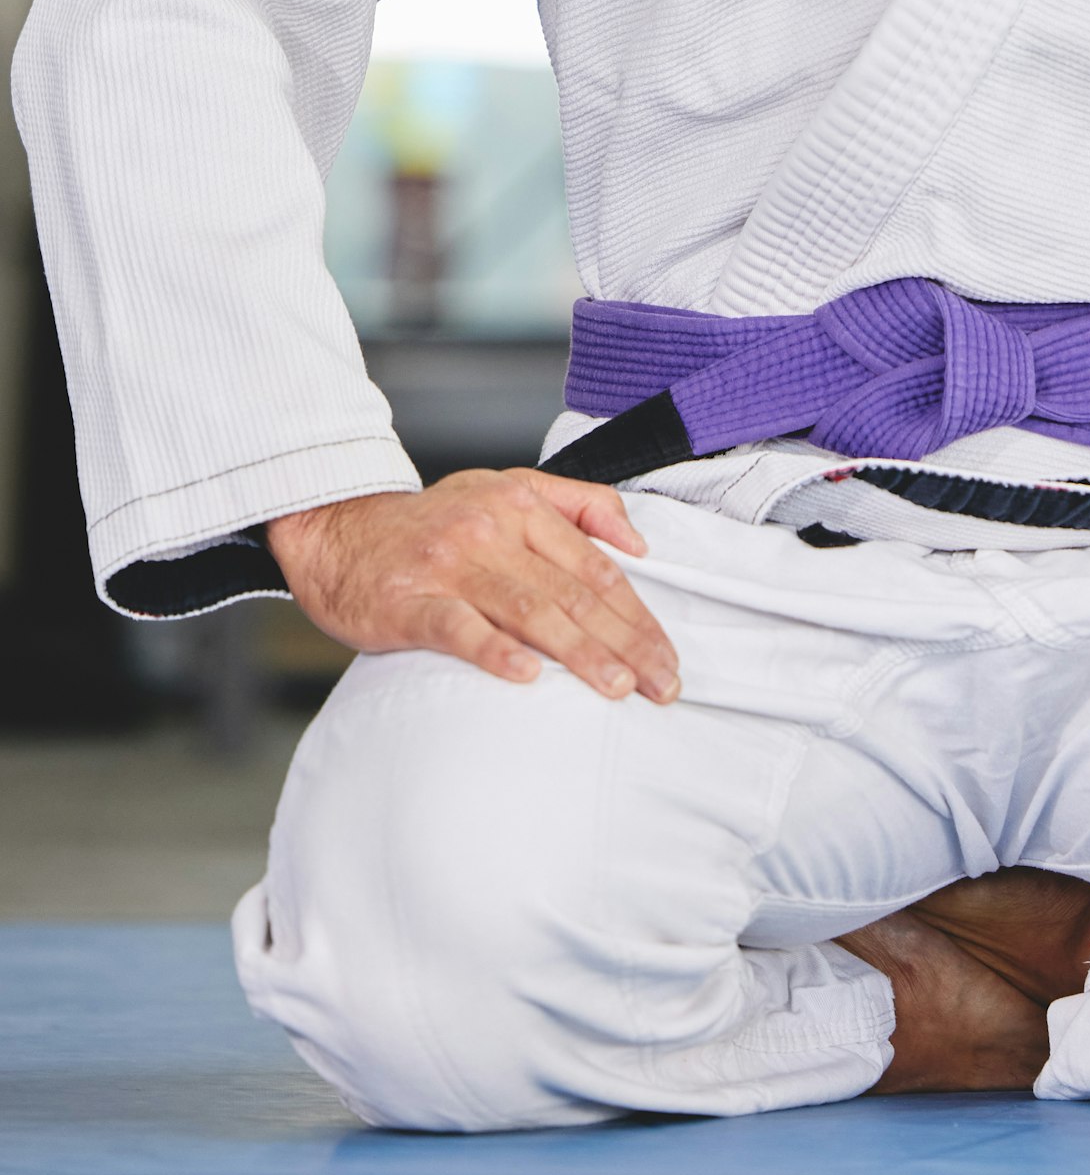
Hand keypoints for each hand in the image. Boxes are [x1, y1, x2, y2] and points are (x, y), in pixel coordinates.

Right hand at [267, 469, 676, 702]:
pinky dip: (494, 651)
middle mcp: (491, 531)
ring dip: (579, 652)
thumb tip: (637, 543)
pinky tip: (527, 675)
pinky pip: (457, 628)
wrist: (338, 528)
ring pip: (528, 611)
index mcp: (522, 506)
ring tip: (617, 687)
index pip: (597, 569)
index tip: (667, 656)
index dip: (639, 615)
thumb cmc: (432, 521)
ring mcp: (450, 566)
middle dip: (626, 643)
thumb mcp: (507, 487)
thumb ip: (579, 505)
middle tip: (661, 685)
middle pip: (573, 594)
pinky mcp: (408, 601)